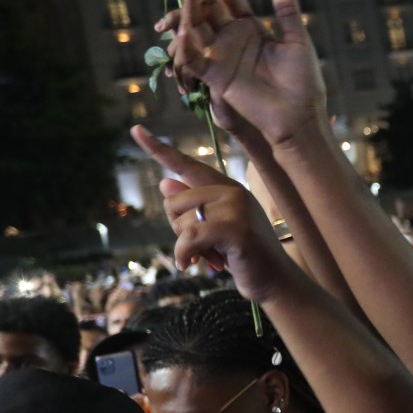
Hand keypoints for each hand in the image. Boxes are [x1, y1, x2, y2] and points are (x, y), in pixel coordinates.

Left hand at [132, 127, 297, 303]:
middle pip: (174, 201)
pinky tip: (191, 265)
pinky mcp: (236, 229)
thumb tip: (165, 182)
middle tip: (205, 246)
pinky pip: (189, 238)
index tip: (136, 130)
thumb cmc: (245, 256)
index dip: (159, 148)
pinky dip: (184, 255)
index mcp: (227, 188)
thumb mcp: (214, 229)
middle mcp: (232, 191)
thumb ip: (193, 207)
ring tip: (210, 255)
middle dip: (179, 229)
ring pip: (181, 221)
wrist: (275, 281)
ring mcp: (236, 208)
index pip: (187, 165)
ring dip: (186, 246)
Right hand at [160, 0, 325, 149]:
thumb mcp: (297, 41)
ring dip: (193, 6)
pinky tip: (186, 28)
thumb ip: (286, 10)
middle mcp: (231, 39)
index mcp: (251, 28)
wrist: (300, 116)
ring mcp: (220, 56)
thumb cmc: (303, 82)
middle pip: (211, 6)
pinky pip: (194, 59)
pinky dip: (187, 46)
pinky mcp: (215, 78)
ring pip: (198, 26)